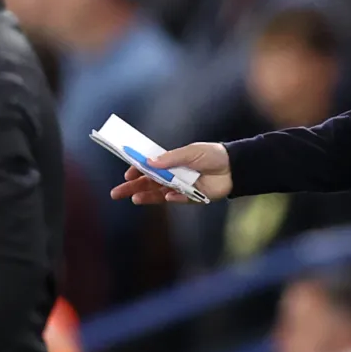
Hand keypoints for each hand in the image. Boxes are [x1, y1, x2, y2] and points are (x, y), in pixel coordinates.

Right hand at [110, 141, 233, 203]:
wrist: (234, 168)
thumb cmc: (212, 155)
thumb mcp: (190, 152)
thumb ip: (170, 158)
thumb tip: (149, 161)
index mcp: (170, 162)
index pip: (147, 167)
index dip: (136, 170)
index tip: (126, 174)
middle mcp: (172, 175)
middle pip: (148, 182)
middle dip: (132, 187)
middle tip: (116, 193)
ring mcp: (181, 187)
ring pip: (159, 193)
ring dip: (146, 196)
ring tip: (134, 198)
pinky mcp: (192, 198)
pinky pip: (179, 200)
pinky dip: (173, 198)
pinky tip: (168, 197)